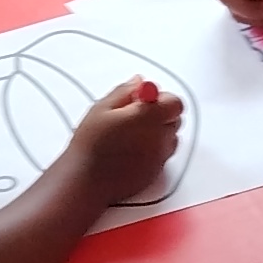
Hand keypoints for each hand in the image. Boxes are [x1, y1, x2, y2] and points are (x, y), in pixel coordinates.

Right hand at [67, 77, 185, 203]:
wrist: (87, 180)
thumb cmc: (91, 146)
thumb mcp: (101, 109)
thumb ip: (125, 92)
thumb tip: (139, 82)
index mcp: (149, 117)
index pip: (175, 102)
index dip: (161, 99)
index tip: (144, 100)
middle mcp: (160, 137)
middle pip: (175, 119)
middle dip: (160, 114)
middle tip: (135, 117)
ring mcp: (161, 156)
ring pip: (171, 137)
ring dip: (158, 132)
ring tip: (131, 135)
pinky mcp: (157, 172)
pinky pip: (163, 155)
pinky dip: (154, 150)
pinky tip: (131, 150)